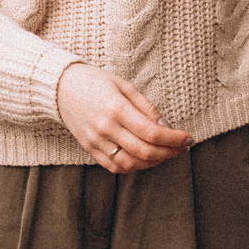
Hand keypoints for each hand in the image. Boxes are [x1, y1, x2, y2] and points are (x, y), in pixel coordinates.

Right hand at [56, 62, 193, 172]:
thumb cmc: (96, 82)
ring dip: (153, 162)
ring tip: (167, 153)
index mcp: (116, 108)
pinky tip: (146, 159)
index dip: (173, 139)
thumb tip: (166, 126)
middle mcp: (105, 128)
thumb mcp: (124, 85)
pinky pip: (114, 167)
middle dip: (169, 152)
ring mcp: (95, 141)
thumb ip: (146, 107)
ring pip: (130, 163)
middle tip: (183, 148)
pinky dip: (134, 166)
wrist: (60, 87)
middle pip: (144, 151)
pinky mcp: (89, 149)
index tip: (188, 138)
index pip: (151, 132)